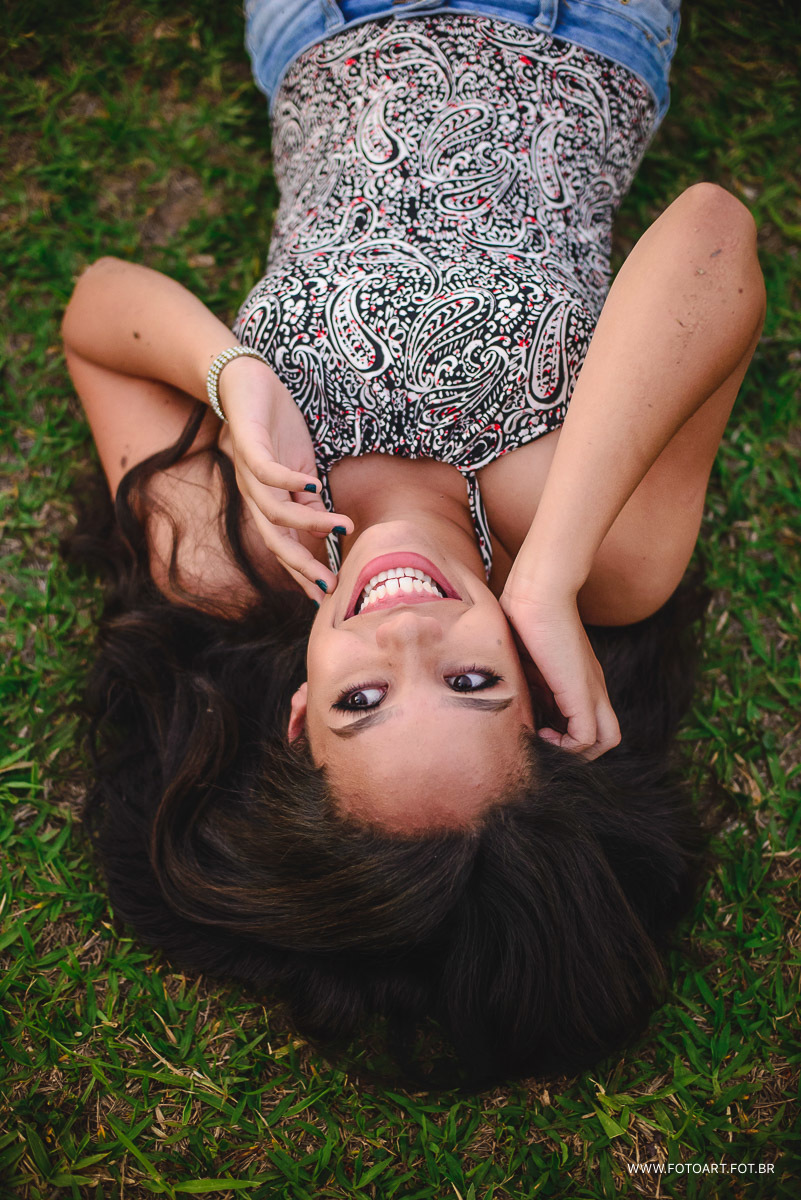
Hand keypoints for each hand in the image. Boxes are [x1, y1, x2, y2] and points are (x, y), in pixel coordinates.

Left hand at [216, 357, 350, 600]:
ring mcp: (248, 473)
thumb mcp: (302, 470)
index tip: (327, 596)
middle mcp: (254, 495)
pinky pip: (266, 472)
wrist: (245, 383)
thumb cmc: (276, 428)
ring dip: (308, 523)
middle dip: (302, 565)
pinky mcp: (248, 445)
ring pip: (273, 512)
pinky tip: (315, 486)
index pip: (284, 546)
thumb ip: (311, 503)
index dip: (303, 572)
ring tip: (339, 528)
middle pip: (274, 541)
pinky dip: (290, 482)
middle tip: (329, 583)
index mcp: (268, 503)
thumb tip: (329, 532)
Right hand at [500, 588, 620, 759]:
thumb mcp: (523, 655)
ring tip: (540, 738)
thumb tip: (500, 688)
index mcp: (579, 679)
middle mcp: (592, 688)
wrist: (537, 591)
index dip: (561, 733)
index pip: (586, 722)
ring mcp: (591, 691)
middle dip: (571, 749)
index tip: (532, 725)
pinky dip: (565, 747)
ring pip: (604, 742)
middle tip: (540, 739)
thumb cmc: (522, 613)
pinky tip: (539, 732)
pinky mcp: (582, 693)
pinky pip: (587, 738)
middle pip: (604, 737)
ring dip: (571, 752)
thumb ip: (523, 675)